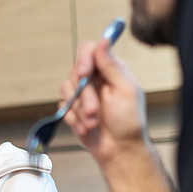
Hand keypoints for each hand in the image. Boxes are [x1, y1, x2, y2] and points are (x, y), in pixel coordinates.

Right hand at [62, 38, 147, 165]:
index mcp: (110, 70)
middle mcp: (95, 79)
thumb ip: (112, 65)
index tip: (83, 73)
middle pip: (75, 71)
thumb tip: (103, 40)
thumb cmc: (129, 123)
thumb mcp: (126, 90)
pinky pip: (63, 107)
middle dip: (83, 94)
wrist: (119, 150)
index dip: (83, 59)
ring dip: (79, 110)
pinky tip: (87, 128)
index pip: (89, 51)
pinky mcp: (73, 109)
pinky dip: (74, 119)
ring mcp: (83, 94)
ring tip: (93, 122)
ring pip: (66, 89)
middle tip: (95, 110)